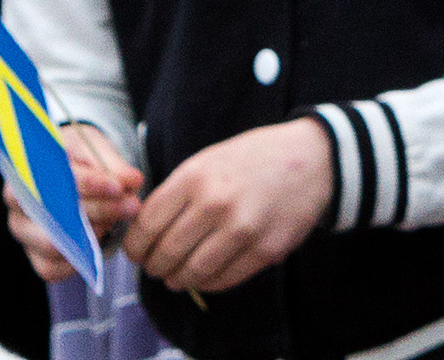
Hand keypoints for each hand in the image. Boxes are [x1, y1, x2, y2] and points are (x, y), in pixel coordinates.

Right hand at [3, 122, 143, 283]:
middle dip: (98, 210)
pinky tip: (97, 245)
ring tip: (115, 223)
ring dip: (91, 237)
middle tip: (131, 205)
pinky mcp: (34, 255)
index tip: (118, 186)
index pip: (53, 177)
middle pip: (52, 213)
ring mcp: (23, 230)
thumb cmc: (79, 157)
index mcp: (24, 166)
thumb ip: (113, 165)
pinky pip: (50, 269)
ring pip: (51, 244)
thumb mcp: (94, 149)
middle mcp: (17, 200)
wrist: (72, 174)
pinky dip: (77, 262)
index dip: (88, 184)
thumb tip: (131, 181)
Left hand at [127, 119, 332, 295]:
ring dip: (178, 279)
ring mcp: (242, 230)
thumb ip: (177, 193)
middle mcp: (215, 203)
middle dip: (154, 267)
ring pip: (193, 272)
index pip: (148, 224)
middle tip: (154, 269)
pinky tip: (203, 277)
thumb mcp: (207, 161)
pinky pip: (224, 280)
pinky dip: (207, 283)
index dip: (135, 246)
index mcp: (194, 176)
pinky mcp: (265, 251)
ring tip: (175, 277)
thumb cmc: (251, 159)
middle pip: (167, 252)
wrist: (309, 159)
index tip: (134, 253)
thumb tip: (145, 230)